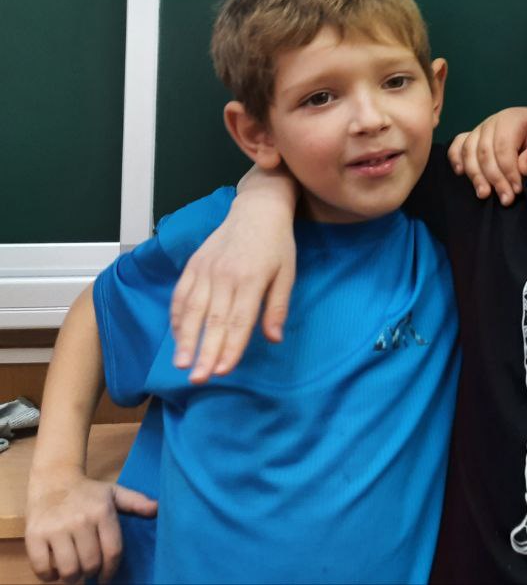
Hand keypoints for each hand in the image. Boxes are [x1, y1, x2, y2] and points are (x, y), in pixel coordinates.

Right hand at [26, 468, 156, 583]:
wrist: (53, 480)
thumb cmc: (88, 492)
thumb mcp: (114, 493)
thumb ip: (136, 503)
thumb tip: (158, 510)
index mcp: (102, 512)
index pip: (113, 551)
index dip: (111, 571)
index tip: (107, 578)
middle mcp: (80, 520)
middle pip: (90, 563)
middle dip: (92, 574)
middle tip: (90, 573)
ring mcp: (56, 529)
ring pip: (68, 570)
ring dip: (72, 578)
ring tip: (74, 573)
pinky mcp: (35, 536)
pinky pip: (42, 568)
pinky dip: (49, 577)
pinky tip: (55, 572)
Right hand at [171, 169, 297, 382]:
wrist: (258, 208)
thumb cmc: (277, 243)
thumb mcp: (287, 273)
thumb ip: (278, 307)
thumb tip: (274, 339)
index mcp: (252, 278)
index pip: (239, 320)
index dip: (230, 348)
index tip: (222, 371)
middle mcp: (225, 275)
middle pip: (213, 320)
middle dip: (205, 352)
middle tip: (198, 380)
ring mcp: (206, 269)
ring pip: (191, 309)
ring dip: (185, 339)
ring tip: (181, 364)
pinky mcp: (193, 264)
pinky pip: (180, 295)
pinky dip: (176, 318)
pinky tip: (177, 337)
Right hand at [449, 108, 526, 204]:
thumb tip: (522, 168)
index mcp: (511, 119)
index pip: (503, 148)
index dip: (508, 171)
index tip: (517, 190)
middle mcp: (491, 122)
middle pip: (484, 152)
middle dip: (494, 178)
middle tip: (506, 199)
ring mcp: (479, 130)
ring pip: (469, 152)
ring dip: (475, 175)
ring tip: (484, 194)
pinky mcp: (473, 138)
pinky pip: (458, 145)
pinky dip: (455, 159)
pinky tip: (460, 174)